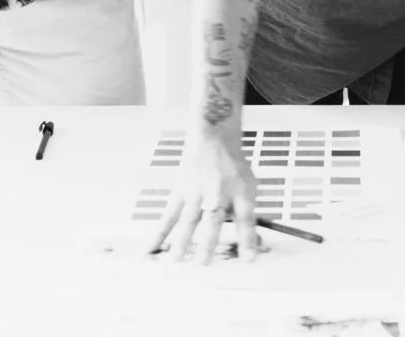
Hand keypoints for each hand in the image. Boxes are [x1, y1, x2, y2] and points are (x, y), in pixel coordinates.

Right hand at [149, 128, 261, 264]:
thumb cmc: (233, 168)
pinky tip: (152, 247)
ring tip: (177, 261)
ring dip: (182, 241)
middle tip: (202, 265)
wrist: (214, 139)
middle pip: (213, 221)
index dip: (248, 240)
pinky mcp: (180, 192)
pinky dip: (160, 232)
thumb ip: (247, 214)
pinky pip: (169, 215)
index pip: (246, 219)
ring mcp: (197, 192)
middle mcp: (218, 193)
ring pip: (189, 219)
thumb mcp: (249, 187)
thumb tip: (252, 245)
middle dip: (208, 243)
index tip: (248, 260)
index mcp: (240, 193)